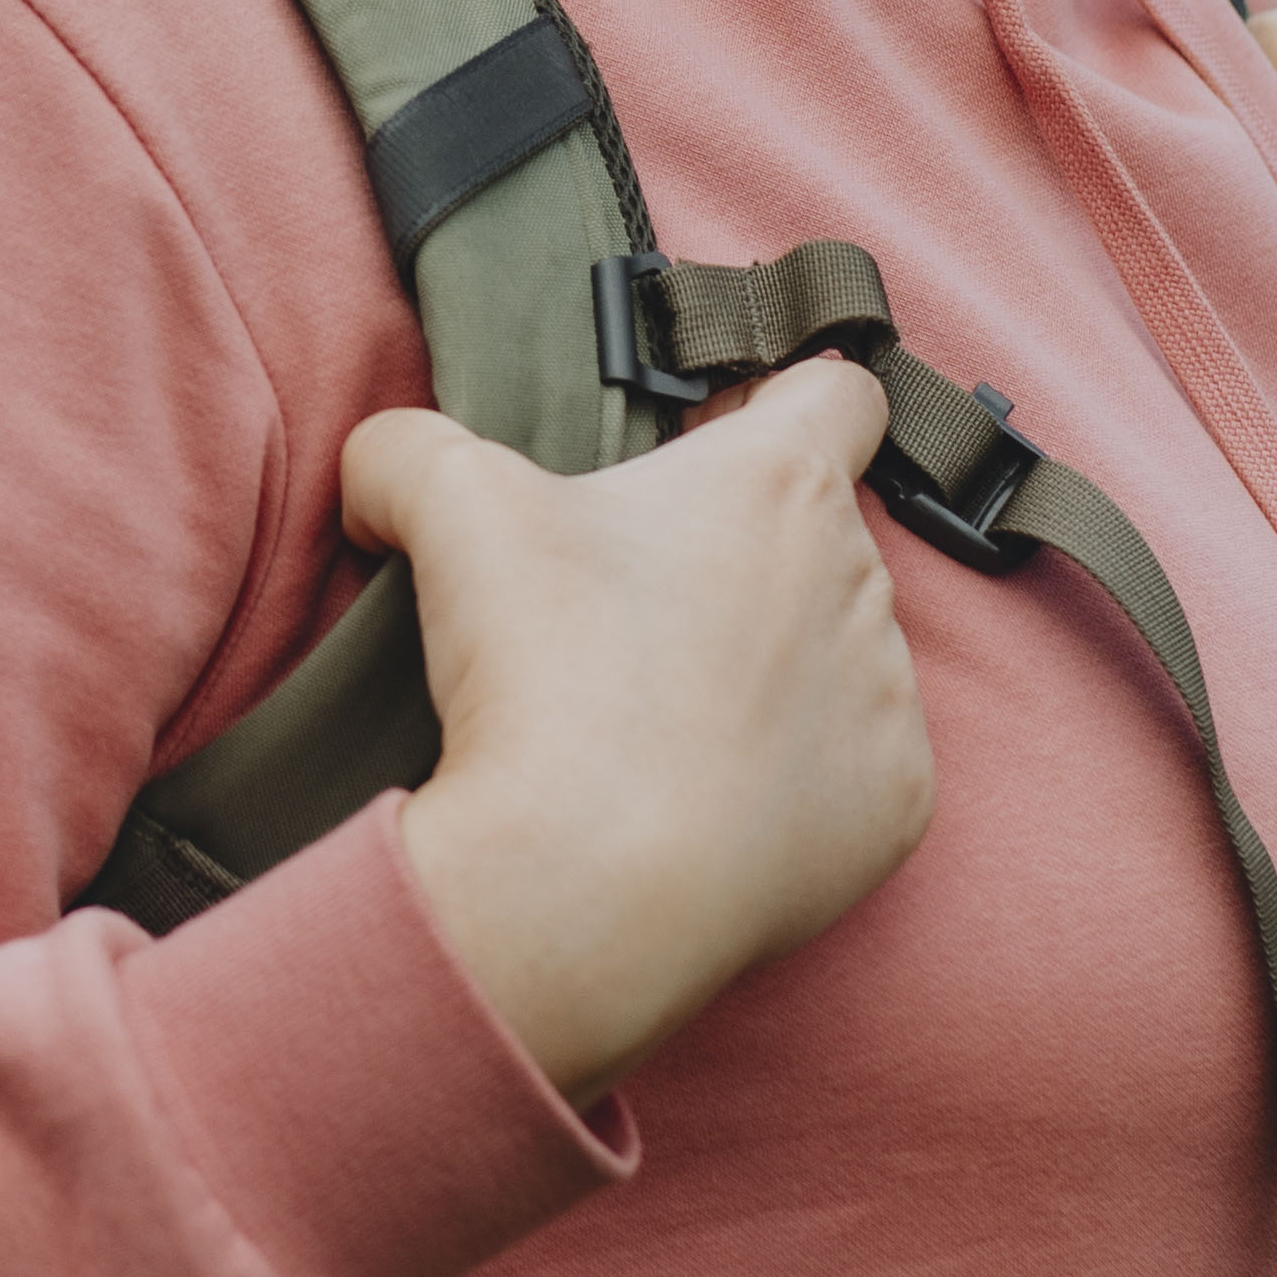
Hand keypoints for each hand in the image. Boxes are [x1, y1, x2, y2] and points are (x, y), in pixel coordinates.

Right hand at [347, 357, 931, 1106]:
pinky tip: (706, 791)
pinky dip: (795, 770)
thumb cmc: (545, 674)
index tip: (712, 435)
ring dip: (769, 656)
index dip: (776, 397)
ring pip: (837, 646)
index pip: (838, 391)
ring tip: (660, 705)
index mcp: (778, 483)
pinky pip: (855, 763)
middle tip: (633, 592)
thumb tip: (381, 474)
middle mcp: (859, 580)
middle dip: (738, 544)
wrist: (592, 886)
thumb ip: (407, 447)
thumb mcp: (444, 504)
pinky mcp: (895, 807)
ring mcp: (887, 700)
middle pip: (816, 528)